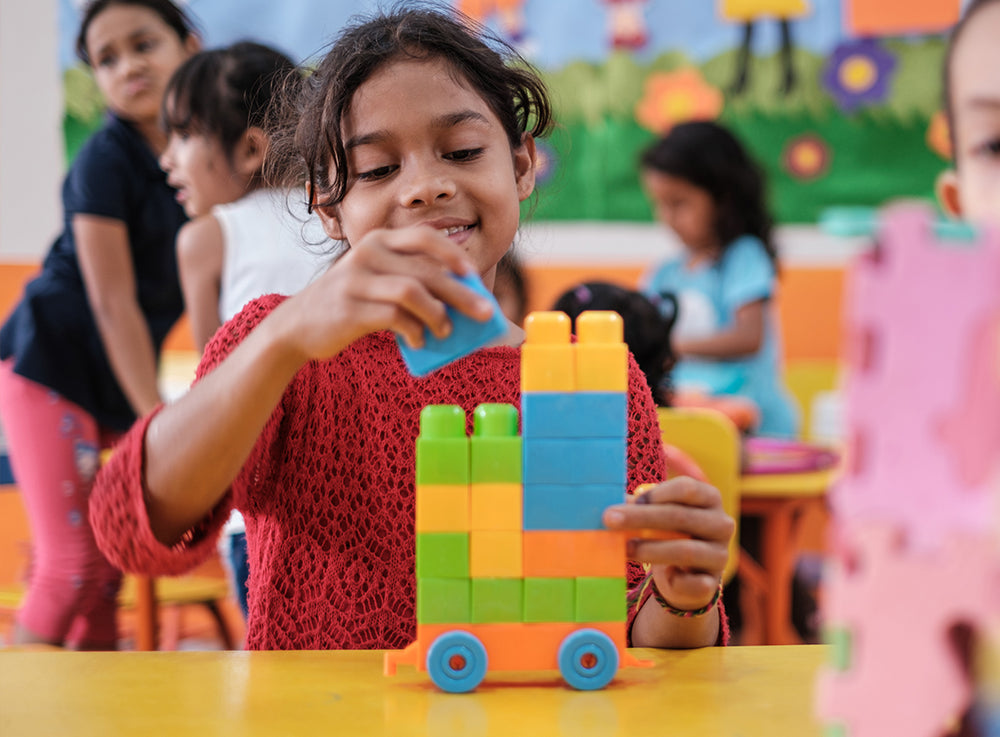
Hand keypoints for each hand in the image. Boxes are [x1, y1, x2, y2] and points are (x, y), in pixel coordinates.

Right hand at [273, 225, 495, 361]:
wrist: (298, 325)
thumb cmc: (351, 303)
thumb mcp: (376, 280)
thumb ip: (409, 281)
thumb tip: (462, 301)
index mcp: (379, 241)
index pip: (423, 237)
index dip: (452, 253)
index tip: (472, 273)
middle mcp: (367, 254)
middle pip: (426, 271)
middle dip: (461, 293)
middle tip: (484, 314)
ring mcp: (356, 280)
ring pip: (412, 292)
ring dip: (437, 314)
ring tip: (446, 331)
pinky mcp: (348, 308)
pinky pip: (393, 317)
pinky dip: (414, 330)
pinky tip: (420, 341)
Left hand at [603, 477, 733, 611]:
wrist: (686, 573)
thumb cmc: (668, 532)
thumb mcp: (659, 514)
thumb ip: (639, 506)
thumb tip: (611, 506)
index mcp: (709, 498)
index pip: (687, 488)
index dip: (657, 493)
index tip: (630, 500)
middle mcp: (721, 524)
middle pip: (680, 517)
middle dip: (640, 518)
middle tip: (609, 519)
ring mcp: (720, 554)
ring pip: (685, 550)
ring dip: (649, 549)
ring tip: (624, 549)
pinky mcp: (712, 583)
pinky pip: (694, 583)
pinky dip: (675, 580)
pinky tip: (662, 575)